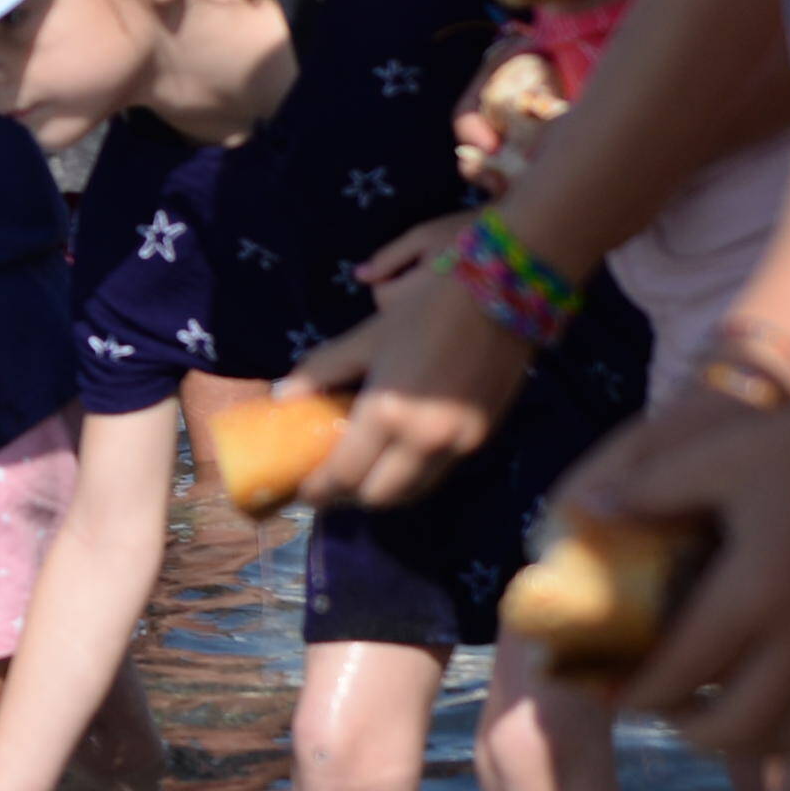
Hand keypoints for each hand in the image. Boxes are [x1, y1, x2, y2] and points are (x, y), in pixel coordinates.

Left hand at [285, 227, 538, 512]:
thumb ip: (323, 369)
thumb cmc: (429, 307)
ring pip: (413, 492)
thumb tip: (283, 394)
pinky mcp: (481, 438)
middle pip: (378, 496)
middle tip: (330, 483)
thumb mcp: (368, 335)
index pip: (345, 473)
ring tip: (362, 473)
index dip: (320, 490)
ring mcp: (458, 444)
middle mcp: (424, 440)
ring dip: (383, 491)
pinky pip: (439, 472)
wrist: (506, 293)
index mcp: (388, 412)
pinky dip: (413, 474)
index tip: (302, 491)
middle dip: (349, 496)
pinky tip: (397, 454)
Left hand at [558, 392, 789, 759]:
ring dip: (741, 739)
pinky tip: (782, 714)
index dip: (634, 692)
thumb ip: (652, 488)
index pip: (677, 674)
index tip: (610, 689)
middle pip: (730, 729)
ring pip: (789, 742)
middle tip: (660, 704)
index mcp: (756, 594)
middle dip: (682, 726)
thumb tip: (590, 510)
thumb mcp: (727, 455)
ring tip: (715, 713)